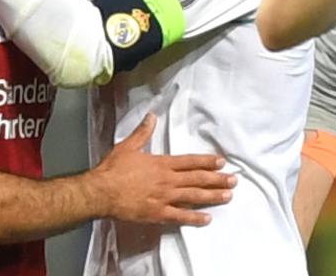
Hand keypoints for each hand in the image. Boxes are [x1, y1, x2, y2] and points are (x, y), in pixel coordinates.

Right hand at [89, 114, 234, 226]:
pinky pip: (180, 216)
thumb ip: (142, 133)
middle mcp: (167, 180)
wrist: (101, 192)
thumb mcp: (127, 147)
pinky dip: (195, 217)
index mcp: (161, 163)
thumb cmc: (113, 169)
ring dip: (212, 196)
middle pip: (197, 179)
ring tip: (228, 196)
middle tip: (234, 180)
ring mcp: (164, 198)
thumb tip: (152, 117)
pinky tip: (207, 218)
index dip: (206, 161)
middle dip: (217, 179)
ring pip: (194, 196)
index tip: (221, 162)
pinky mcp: (158, 213)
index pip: (189, 161)